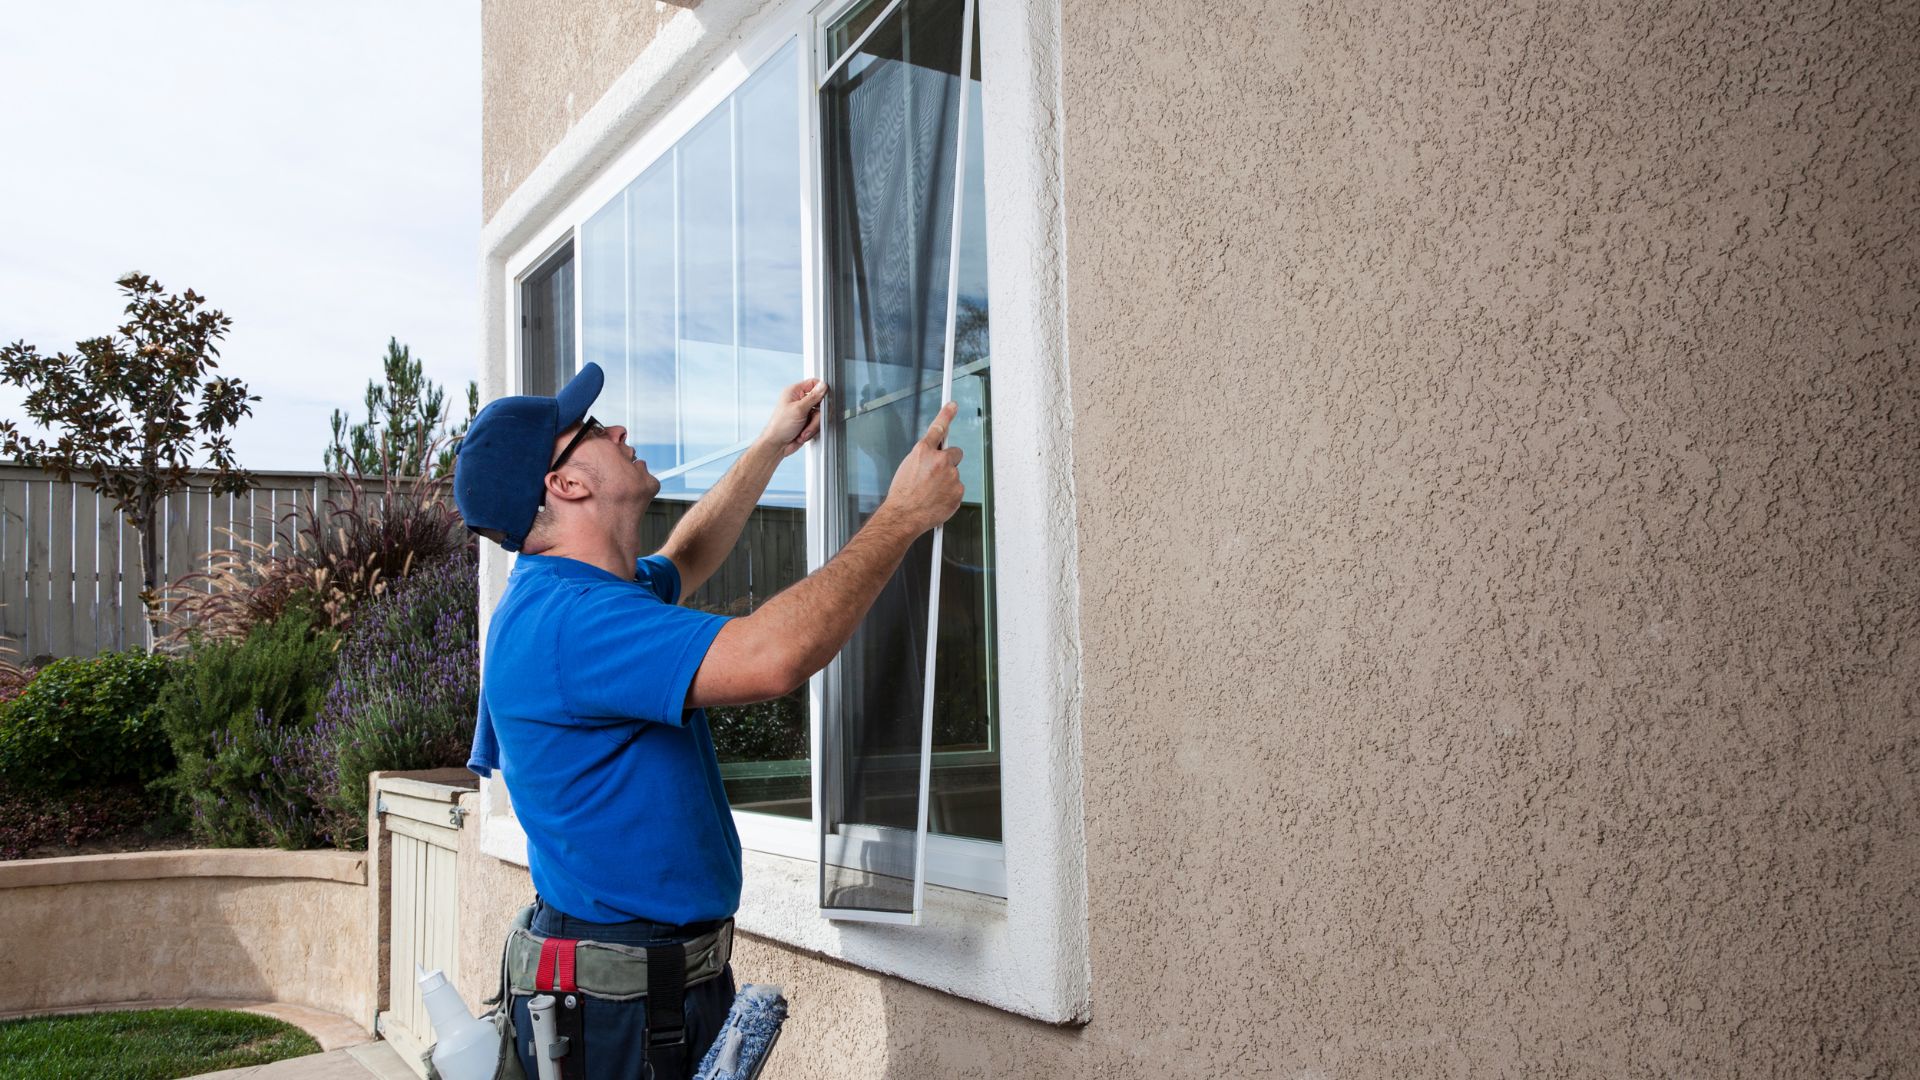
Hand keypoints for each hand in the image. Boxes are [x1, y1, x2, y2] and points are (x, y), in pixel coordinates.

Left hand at [760, 379, 827, 457]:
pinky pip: (818, 424)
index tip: (825, 399)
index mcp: (794, 392)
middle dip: (816, 416)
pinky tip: (803, 434)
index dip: (821, 390)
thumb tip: (823, 386)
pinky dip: (812, 430)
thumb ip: (813, 397)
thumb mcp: (799, 409)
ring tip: (803, 431)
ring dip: (813, 425)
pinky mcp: (807, 422)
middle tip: (810, 420)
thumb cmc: (780, 426)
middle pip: (820, 402)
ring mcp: (804, 412)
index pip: (814, 383)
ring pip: (820, 415)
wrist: (777, 445)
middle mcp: (799, 400)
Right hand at [883, 401, 964, 531]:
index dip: (946, 414)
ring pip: (955, 474)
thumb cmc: (902, 494)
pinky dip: (950, 494)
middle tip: (937, 475)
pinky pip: (957, 489)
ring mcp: (951, 476)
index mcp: (923, 452)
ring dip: (947, 481)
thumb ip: (923, 458)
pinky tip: (937, 500)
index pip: (937, 428)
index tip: (953, 405)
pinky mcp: (958, 490)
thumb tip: (932, 457)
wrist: (904, 515)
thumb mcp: (907, 467)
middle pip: (955, 453)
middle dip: (949, 461)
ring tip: (931, 492)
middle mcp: (939, 460)